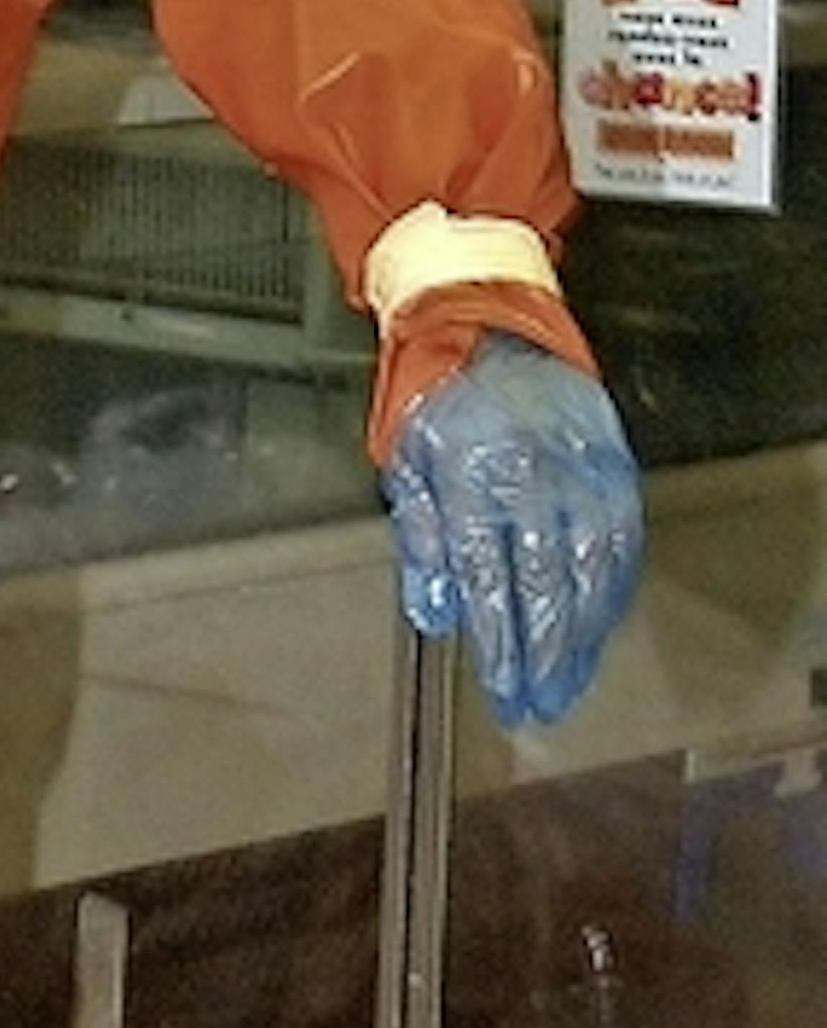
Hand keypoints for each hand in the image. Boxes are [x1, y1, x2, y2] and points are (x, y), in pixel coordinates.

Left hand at [381, 336, 644, 730]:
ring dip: (582, 636)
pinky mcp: (613, 464)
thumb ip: (422, 540)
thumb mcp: (406, 461)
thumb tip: (435, 612)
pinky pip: (621, 541)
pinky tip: (599, 625)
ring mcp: (580, 469)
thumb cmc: (441, 395)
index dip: (500, 644)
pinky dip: (612, 591)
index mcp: (472, 476)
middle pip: (546, 587)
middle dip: (543, 656)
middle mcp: (532, 476)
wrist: (493, 323)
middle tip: (538, 704)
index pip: (489, 580)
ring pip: (592, 571)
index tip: (503, 688)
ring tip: (568, 681)